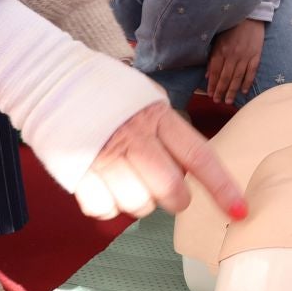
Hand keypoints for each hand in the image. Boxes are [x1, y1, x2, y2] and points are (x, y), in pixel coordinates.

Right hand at [76, 102, 245, 220]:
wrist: (51, 80)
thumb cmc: (104, 92)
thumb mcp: (145, 99)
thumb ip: (168, 130)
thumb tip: (190, 166)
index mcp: (157, 117)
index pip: (199, 157)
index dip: (221, 187)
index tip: (240, 209)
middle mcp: (134, 138)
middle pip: (170, 189)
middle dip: (175, 199)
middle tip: (167, 191)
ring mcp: (104, 156)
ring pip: (138, 205)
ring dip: (137, 202)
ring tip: (126, 178)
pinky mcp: (77, 172)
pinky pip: (103, 210)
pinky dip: (106, 206)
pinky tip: (102, 184)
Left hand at [206, 18, 266, 104]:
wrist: (250, 16)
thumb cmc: (231, 28)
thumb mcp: (218, 40)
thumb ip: (213, 57)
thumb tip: (207, 75)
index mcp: (221, 50)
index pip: (215, 72)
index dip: (212, 85)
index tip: (210, 95)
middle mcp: (232, 55)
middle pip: (225, 77)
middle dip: (220, 91)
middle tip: (217, 102)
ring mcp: (245, 56)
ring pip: (237, 77)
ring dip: (232, 91)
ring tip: (228, 101)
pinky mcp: (256, 56)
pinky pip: (251, 72)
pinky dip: (247, 83)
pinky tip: (243, 91)